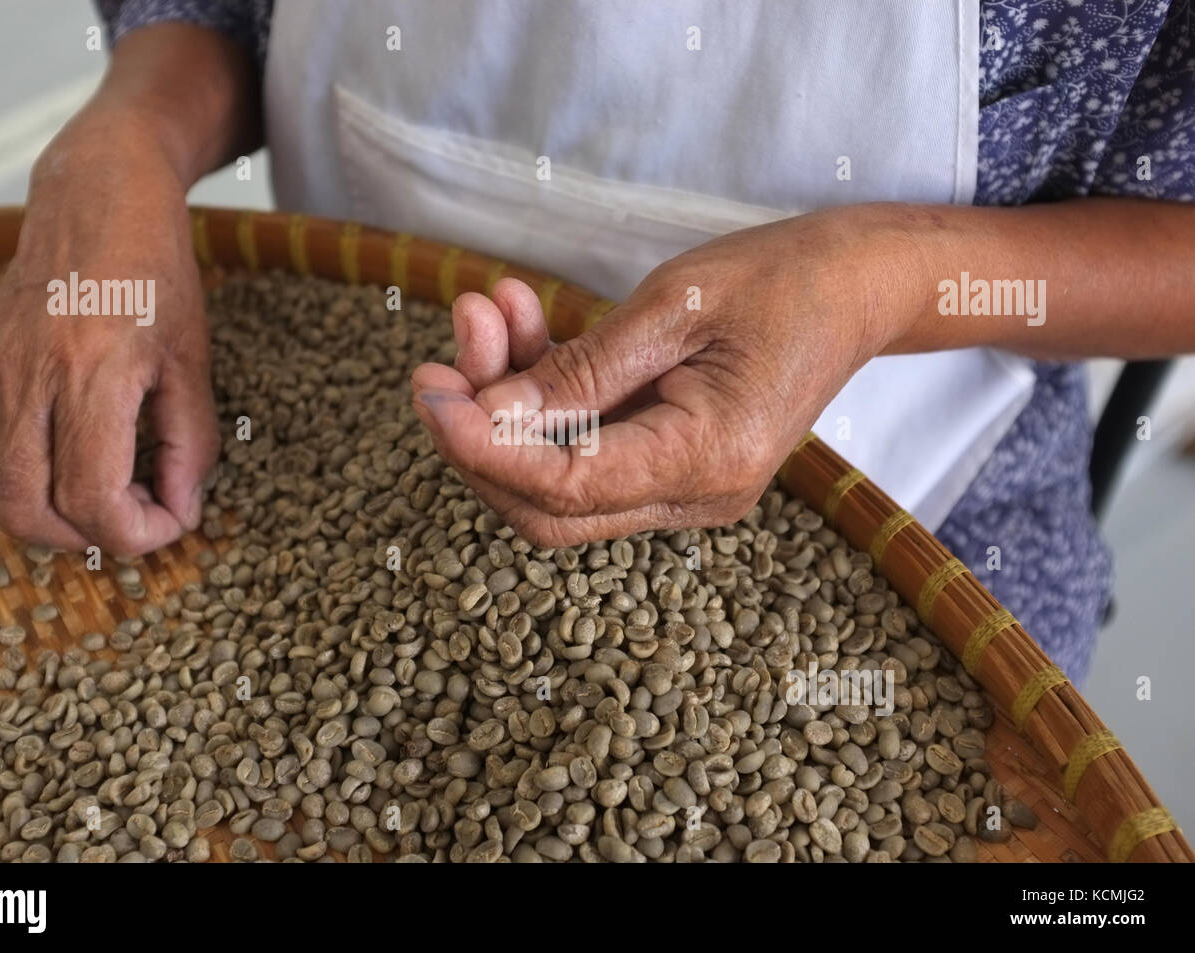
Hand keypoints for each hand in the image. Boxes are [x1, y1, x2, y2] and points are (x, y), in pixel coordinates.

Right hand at [0, 113, 218, 556]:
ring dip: (45, 524)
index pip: (93, 498)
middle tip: (133, 516)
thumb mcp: (193, 359)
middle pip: (32, 511)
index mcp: (93, 372)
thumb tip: (182, 510)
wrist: (97, 202)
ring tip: (95, 499)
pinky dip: (8, 492)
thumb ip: (192, 443)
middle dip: (90, 538)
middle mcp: (28, 377)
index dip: (137, 534)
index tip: (171, 521)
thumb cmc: (155, 276)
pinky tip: (57, 471)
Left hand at [410, 207, 917, 545]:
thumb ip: (580, 370)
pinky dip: (546, 400)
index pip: (567, 485)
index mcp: (708, 459)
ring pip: (559, 481)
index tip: (429, 398)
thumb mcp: (673, 306)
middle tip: (437, 367)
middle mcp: (696, 495)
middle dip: (481, 440)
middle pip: (550, 506)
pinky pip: (586, 451)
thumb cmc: (782, 280)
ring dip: (507, 410)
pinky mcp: (671, 465)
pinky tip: (525, 329)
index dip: (484, 448)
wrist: (855, 288)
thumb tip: (487, 414)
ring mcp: (685, 489)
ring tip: (485, 313)